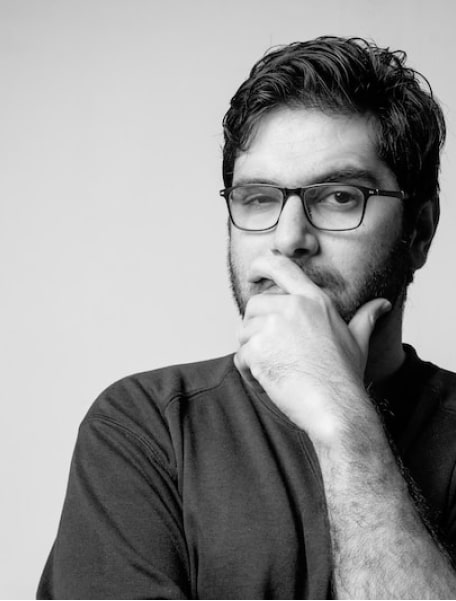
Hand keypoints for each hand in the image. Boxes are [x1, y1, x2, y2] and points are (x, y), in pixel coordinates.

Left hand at [234, 251, 390, 441]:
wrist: (335, 406)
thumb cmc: (346, 376)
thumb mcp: (358, 340)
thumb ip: (365, 317)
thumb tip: (382, 304)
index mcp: (314, 300)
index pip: (281, 265)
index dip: (261, 265)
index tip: (253, 273)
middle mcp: (292, 307)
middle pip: (255, 304)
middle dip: (256, 326)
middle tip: (273, 351)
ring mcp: (274, 326)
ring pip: (245, 331)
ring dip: (253, 351)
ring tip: (276, 369)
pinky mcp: (258, 349)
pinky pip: (241, 356)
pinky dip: (248, 372)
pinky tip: (268, 382)